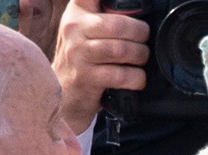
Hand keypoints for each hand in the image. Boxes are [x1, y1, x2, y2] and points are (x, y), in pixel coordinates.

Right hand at [51, 0, 149, 132]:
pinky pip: (121, 75)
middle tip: (143, 40)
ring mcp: (78, 54)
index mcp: (77, 12)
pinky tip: (136, 78)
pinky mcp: (85, 77)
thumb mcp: (85, 28)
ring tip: (140, 58)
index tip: (121, 0)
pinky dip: (136, 77)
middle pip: (118, 25)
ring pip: (121, 50)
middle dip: (140, 33)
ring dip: (140, 55)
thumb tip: (140, 7)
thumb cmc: (82, 57)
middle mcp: (73, 29)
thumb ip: (105, 13)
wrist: (64, 92)